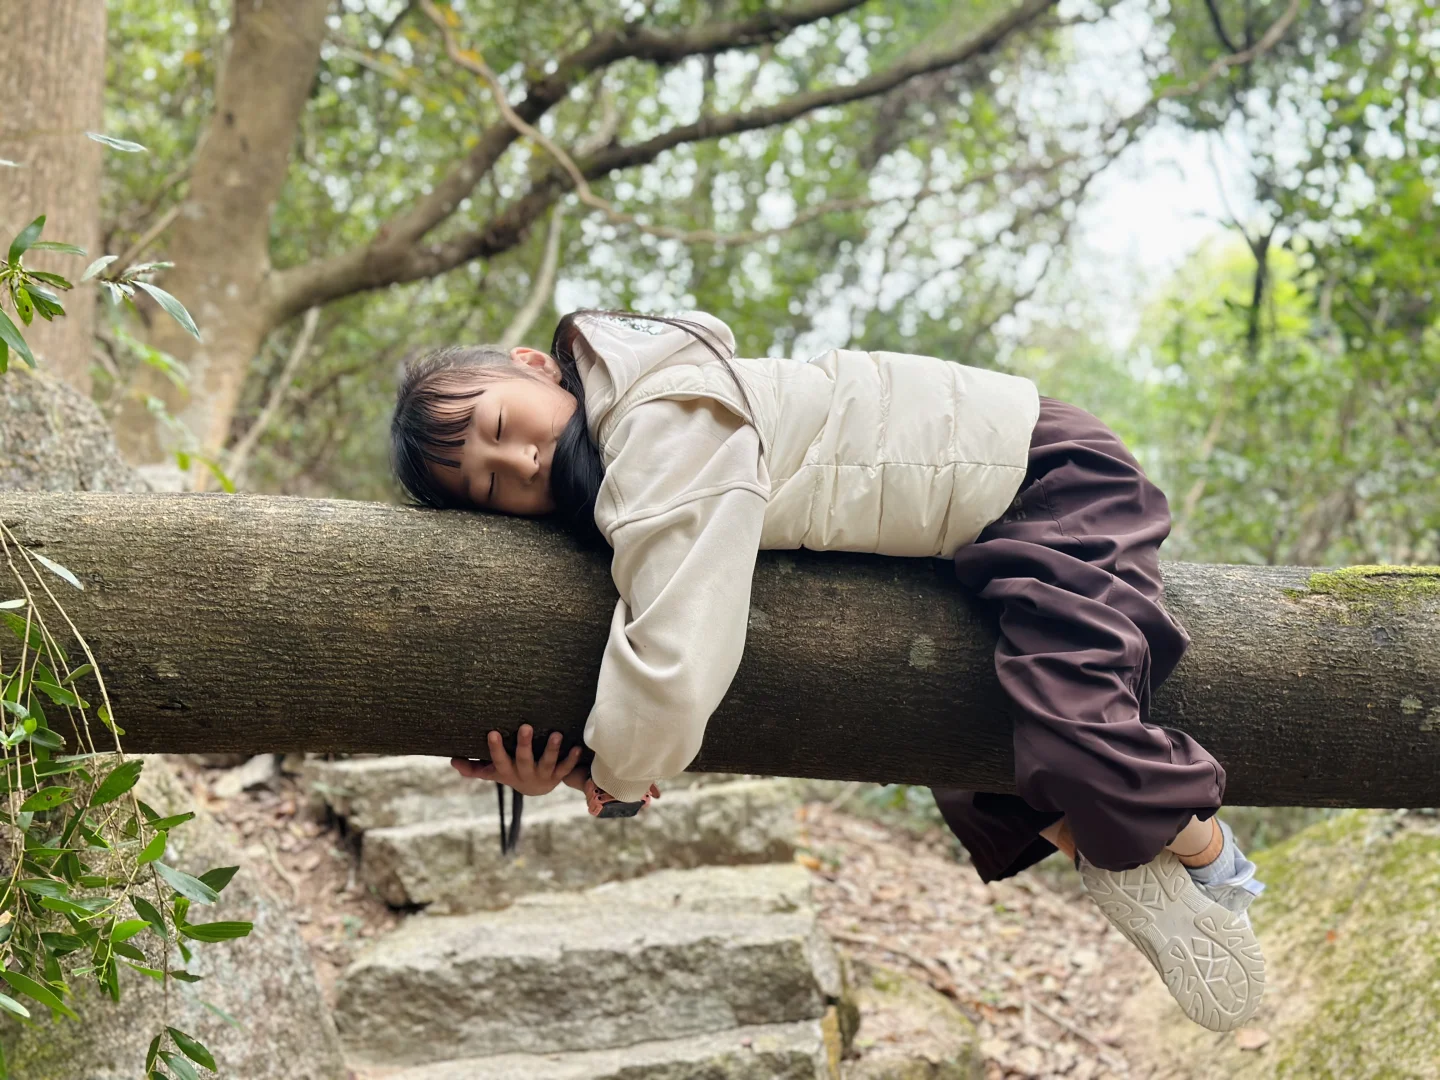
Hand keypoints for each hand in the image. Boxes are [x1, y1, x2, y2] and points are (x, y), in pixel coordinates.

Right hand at [450, 725, 582, 797]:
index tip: (493, 732)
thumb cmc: (510, 772)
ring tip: (557, 734)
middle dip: (524, 745)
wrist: (535, 789)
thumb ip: (474, 768)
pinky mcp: (557, 776)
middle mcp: (524, 775)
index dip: (495, 749)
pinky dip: (571, 759)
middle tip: (525, 726)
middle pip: (523, 760)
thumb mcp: (493, 772)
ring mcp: (542, 776)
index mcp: (507, 772)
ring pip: (547, 763)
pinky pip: (565, 769)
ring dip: (552, 749)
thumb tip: (452, 761)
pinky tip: (577, 747)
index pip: (498, 761)